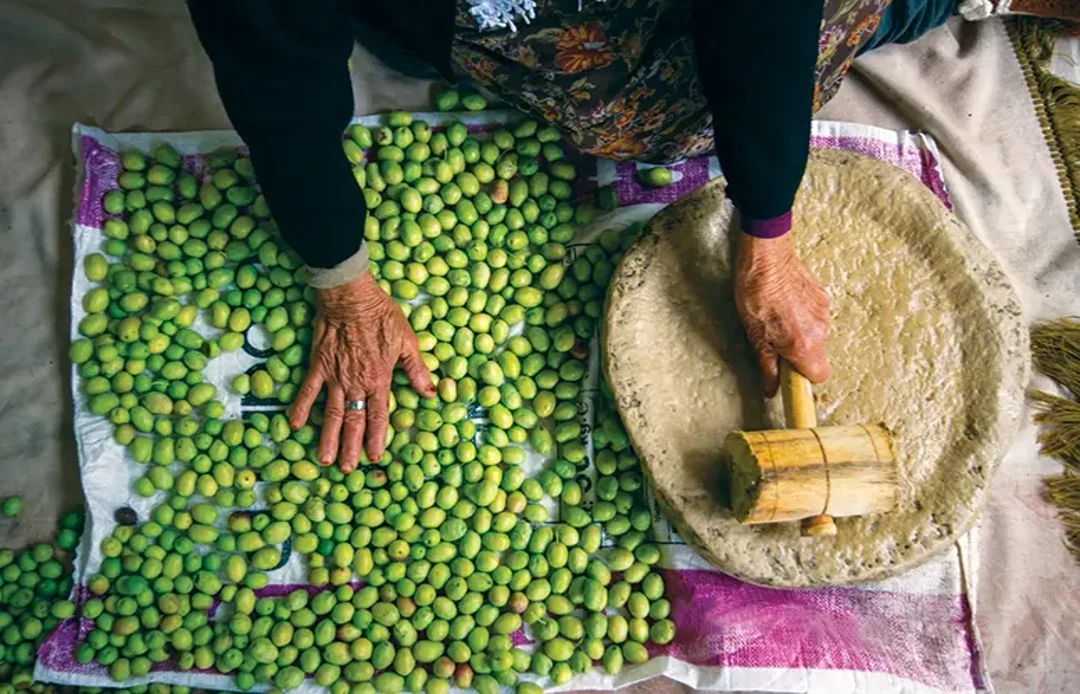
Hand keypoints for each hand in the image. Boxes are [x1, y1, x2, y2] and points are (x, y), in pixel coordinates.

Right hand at [290, 272, 435, 470]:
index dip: (377, 439)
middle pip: (354, 422)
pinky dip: (301, 408)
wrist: (350, 296)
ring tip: (325, 459)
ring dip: (328, 437)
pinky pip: (308, 390)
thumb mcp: (407, 341)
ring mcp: (335, 376)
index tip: (375, 457)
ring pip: (332, 413)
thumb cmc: (381, 316)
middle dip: (351, 448)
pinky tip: (295, 425)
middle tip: (347, 469)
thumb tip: (430, 393)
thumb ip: (417, 370)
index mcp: (380, 379)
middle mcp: (356, 383)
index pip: (378, 417)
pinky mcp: (318, 365)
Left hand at [735, 232, 830, 396]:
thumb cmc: (755, 293)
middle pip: (816, 355)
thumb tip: (771, 389)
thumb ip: (767, 366)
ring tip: (776, 318)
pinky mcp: (823, 297)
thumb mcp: (755, 336)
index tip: (789, 374)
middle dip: (798, 354)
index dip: (803, 377)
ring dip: (800, 334)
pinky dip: (803, 317)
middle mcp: (820, 331)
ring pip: (816, 336)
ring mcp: (824, 312)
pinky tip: (785, 305)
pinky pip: (816, 317)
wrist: (766, 257)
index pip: (819, 376)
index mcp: (804, 345)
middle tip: (774, 341)